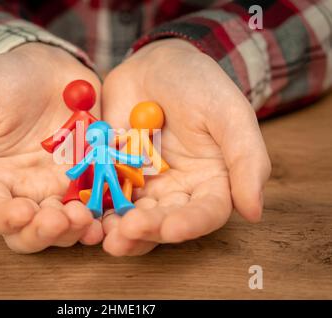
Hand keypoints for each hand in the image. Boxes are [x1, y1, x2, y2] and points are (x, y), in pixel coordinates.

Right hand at [0, 43, 102, 252]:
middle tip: (59, 219)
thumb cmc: (2, 84)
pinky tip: (105, 217)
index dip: (6, 220)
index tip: (22, 212)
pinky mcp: (90, 177)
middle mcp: (26, 192)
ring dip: (75, 230)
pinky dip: (102, 214)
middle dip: (45, 233)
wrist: (47, 65)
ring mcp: (61, 187)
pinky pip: (97, 204)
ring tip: (83, 217)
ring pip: (66, 226)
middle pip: (32, 233)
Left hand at [101, 39, 270, 255]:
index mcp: (210, 182)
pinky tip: (82, 212)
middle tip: (127, 232)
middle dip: (147, 230)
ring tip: (103, 235)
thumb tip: (254, 212)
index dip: (190, 225)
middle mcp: (177, 191)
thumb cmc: (201, 84)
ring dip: (118, 229)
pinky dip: (94, 205)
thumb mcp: (230, 114)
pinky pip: (103, 193)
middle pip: (164, 221)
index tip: (171, 229)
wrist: (158, 64)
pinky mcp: (114, 173)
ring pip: (131, 216)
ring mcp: (143, 185)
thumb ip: (247, 159)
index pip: (206, 213)